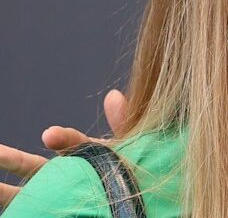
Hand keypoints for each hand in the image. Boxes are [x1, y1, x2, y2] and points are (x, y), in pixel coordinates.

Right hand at [0, 89, 127, 207]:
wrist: (139, 200)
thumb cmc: (134, 172)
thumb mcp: (131, 147)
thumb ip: (122, 124)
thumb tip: (113, 95)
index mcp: (83, 155)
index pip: (69, 142)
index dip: (62, 138)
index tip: (51, 136)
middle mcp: (64, 175)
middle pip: (31, 166)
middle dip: (11, 158)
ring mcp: (56, 194)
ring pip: (24, 192)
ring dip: (3, 190)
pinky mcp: (53, 210)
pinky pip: (31, 209)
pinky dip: (17, 207)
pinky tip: (6, 205)